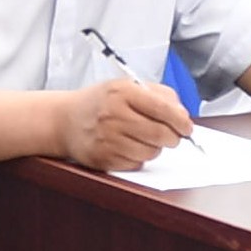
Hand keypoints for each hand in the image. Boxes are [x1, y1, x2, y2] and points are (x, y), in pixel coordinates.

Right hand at [53, 74, 194, 173]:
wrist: (63, 120)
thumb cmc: (100, 103)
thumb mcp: (126, 86)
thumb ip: (158, 95)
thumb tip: (182, 114)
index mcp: (122, 92)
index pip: (163, 109)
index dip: (181, 121)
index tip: (187, 128)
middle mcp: (114, 115)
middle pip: (160, 134)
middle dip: (173, 138)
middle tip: (172, 136)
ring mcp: (107, 138)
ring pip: (150, 152)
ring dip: (154, 148)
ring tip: (143, 139)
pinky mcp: (103, 158)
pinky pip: (136, 164)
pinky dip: (138, 158)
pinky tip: (128, 147)